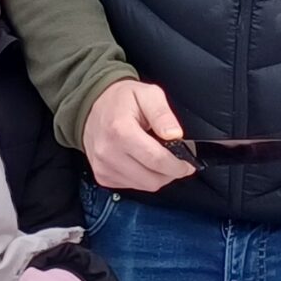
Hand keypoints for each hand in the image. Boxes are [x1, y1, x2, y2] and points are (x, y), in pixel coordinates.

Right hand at [80, 79, 196, 192]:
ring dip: (157, 177)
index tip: (188, 164)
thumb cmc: (122, 99)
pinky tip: (142, 163)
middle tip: (177, 161)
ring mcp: (103, 166)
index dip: (178, 166)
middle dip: (170, 173)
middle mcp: (108, 152)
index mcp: (121, 131)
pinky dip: (143, 178)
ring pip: (144, 186)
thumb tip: (175, 134)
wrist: (93, 105)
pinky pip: (132, 187)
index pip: (156, 160)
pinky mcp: (102, 176)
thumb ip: (163, 114)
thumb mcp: (148, 94)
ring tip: (159, 159)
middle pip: (152, 179)